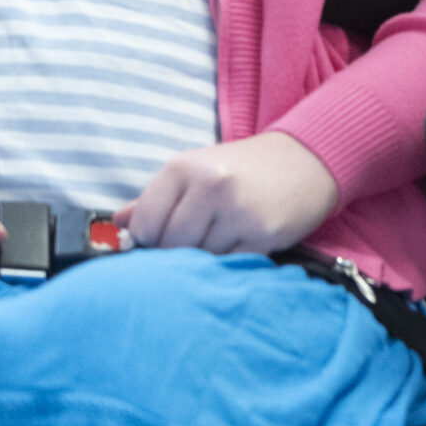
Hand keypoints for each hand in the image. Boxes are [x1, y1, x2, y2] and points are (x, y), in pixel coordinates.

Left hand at [117, 131, 339, 254]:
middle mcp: (210, 186)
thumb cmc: (244, 168)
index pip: (145, 226)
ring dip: (205, 258)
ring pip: (199, 260)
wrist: (308, 160)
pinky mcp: (263, 234)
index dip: (150, 240)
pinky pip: (229, 265)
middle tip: (196, 239)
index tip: (162, 238)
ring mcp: (238, 212)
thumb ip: (154, 198)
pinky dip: (230, 261)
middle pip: (170, 248)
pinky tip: (240, 241)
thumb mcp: (196, 169)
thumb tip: (118, 225)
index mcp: (185, 168)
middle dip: (177, 252)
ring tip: (221, 237)